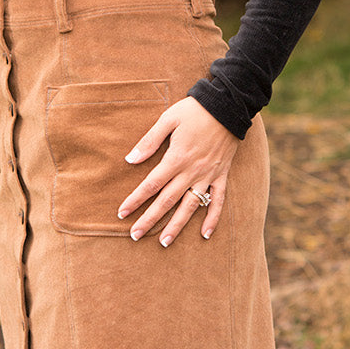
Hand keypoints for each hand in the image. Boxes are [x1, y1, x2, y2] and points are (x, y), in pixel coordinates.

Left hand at [118, 97, 238, 246]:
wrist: (227, 106)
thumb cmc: (194, 111)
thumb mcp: (168, 120)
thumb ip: (149, 141)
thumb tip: (130, 159)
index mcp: (176, 158)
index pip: (151, 184)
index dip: (136, 200)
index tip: (122, 213)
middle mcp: (192, 171)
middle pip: (167, 201)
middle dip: (150, 219)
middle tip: (135, 235)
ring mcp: (208, 175)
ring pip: (191, 206)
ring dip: (177, 225)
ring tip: (164, 242)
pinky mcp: (221, 175)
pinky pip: (218, 201)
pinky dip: (212, 218)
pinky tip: (205, 234)